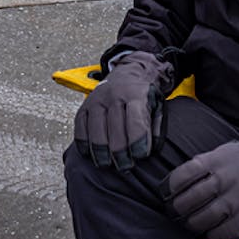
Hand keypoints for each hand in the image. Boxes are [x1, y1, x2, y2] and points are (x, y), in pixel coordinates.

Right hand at [73, 51, 174, 170]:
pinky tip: (92, 155)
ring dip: (102, 153)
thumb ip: (156, 127)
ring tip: (109, 164)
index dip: (138, 142)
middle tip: (125, 166)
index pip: (135, 122)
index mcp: (135, 94)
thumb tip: (150, 150)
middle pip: (115, 131)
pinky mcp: (83, 107)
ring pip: (96, 132)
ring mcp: (96, 100)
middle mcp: (114, 96)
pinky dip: (85, 145)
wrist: (129, 72)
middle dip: (121, 153)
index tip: (140, 156)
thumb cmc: (143, 95)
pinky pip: (80, 130)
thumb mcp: (157, 105)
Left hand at [164, 138, 238, 238]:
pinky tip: (211, 229)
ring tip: (191, 222)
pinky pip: (217, 235)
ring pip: (199, 221)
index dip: (168, 188)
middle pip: (186, 202)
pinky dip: (210, 235)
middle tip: (176, 211)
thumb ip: (204, 162)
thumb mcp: (225, 151)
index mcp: (214, 161)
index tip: (167, 193)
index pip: (181, 177)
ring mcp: (232, 202)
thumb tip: (181, 177)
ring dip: (191, 224)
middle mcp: (222, 181)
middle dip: (176, 209)